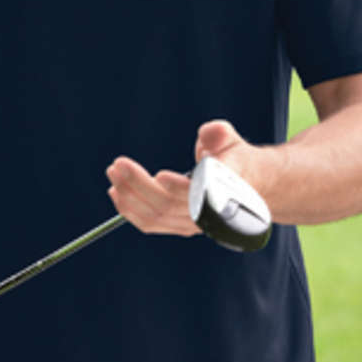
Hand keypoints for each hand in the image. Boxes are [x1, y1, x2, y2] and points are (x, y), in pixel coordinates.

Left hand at [106, 119, 269, 236]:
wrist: (248, 184)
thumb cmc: (235, 157)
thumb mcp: (231, 140)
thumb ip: (220, 135)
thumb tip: (208, 136)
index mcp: (225, 192)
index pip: (202, 196)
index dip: (180, 189)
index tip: (160, 175)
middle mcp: (208, 214)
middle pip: (169, 205)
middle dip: (139, 185)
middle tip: (118, 164)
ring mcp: (194, 224)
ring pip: (156, 217)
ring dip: (129, 198)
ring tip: (113, 175)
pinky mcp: (180, 226)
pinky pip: (151, 223)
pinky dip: (131, 211)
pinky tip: (117, 194)